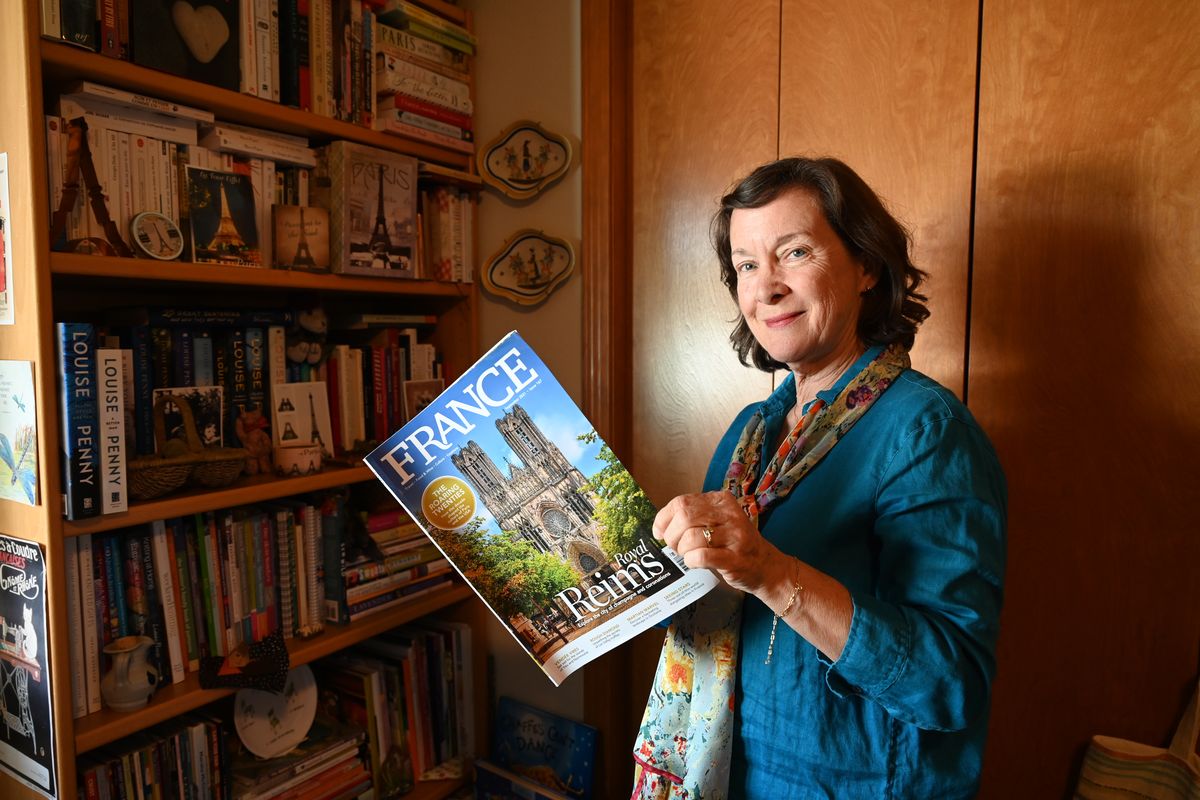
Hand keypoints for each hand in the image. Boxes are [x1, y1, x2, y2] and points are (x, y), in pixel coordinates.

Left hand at [653, 490, 789, 595]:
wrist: (766, 566)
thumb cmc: (734, 544)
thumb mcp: (717, 522)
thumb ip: (693, 518)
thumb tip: (660, 527)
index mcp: (721, 500)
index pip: (681, 502)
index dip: (664, 519)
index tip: (660, 532)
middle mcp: (729, 514)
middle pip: (684, 517)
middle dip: (672, 536)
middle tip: (675, 547)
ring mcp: (734, 536)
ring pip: (691, 538)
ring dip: (683, 551)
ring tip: (689, 555)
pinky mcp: (735, 558)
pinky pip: (701, 556)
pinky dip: (692, 561)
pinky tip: (696, 562)